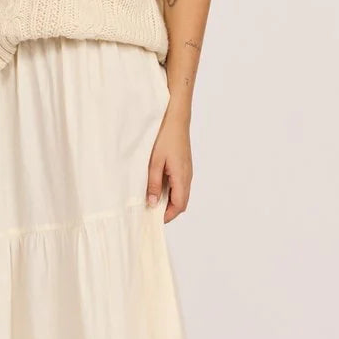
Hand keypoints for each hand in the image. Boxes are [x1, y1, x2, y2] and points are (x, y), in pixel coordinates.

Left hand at [146, 105, 192, 222]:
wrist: (176, 119)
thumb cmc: (165, 137)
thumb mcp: (154, 162)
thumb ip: (153, 184)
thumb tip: (153, 203)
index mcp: (182, 177)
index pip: (179, 205)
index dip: (168, 216)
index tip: (154, 220)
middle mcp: (187, 176)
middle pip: (181, 202)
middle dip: (167, 211)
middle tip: (150, 213)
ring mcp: (187, 171)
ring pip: (180, 193)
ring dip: (168, 200)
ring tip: (152, 201)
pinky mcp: (184, 166)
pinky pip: (179, 184)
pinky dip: (170, 191)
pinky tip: (157, 187)